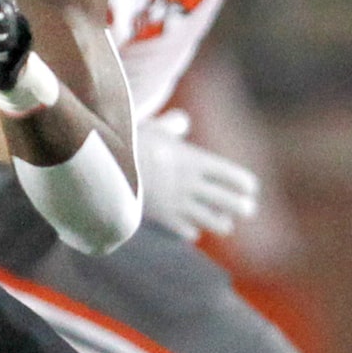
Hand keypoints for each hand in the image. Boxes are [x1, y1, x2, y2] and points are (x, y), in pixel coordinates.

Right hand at [137, 108, 259, 240]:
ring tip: (224, 223)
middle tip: (247, 208)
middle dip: (242, 206)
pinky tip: (191, 229)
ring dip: (220, 223)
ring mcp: (177, 203)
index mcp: (192, 160)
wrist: (101, 166)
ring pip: (213, 221)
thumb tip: (182, 121)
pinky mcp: (162, 219)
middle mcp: (190, 183)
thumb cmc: (125, 142)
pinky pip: (188, 231)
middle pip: (229, 201)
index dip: (244, 184)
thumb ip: (171, 126)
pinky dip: (191, 230)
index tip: (250, 188)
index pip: (231, 175)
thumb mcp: (151, 128)